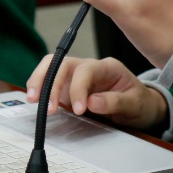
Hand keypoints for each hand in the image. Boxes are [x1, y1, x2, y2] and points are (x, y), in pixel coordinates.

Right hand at [25, 55, 167, 130]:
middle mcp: (89, 68)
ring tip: (32, 101)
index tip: (79, 110)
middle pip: (63, 63)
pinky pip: (50, 83)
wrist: (140, 106)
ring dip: (39, 82)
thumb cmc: (138, 102)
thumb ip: (115, 102)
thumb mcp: (135, 104)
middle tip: (46, 106)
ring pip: (52, 68)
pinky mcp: (68, 88)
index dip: (78, 89)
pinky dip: (40, 90)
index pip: (86, 70)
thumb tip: (92, 102)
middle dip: (50, 82)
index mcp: (108, 67)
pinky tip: (36, 102)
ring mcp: (76, 77)